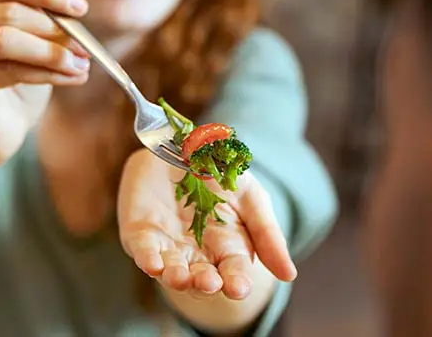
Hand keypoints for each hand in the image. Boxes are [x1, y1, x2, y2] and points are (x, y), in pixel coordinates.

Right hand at [0, 0, 89, 165]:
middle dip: (56, 29)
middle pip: (10, 12)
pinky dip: (47, 74)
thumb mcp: (35, 35)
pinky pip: (8, 71)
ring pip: (7, 40)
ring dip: (52, 53)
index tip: (82, 8)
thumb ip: (38, 1)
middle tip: (86, 47)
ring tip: (82, 65)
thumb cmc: (18, 76)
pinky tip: (71, 79)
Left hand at [118, 149, 296, 299]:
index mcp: (227, 246)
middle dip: (205, 282)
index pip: (233, 270)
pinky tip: (154, 265)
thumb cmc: (218, 172)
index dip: (236, 281)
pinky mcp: (141, 233)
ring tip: (180, 278)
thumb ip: (267, 233)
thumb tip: (290, 276)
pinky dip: (148, 259)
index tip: (238, 287)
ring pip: (172, 269)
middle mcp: (197, 251)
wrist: (180, 143)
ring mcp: (168, 244)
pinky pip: (143, 250)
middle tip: (209, 282)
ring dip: (175, 277)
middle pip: (202, 275)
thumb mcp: (250, 195)